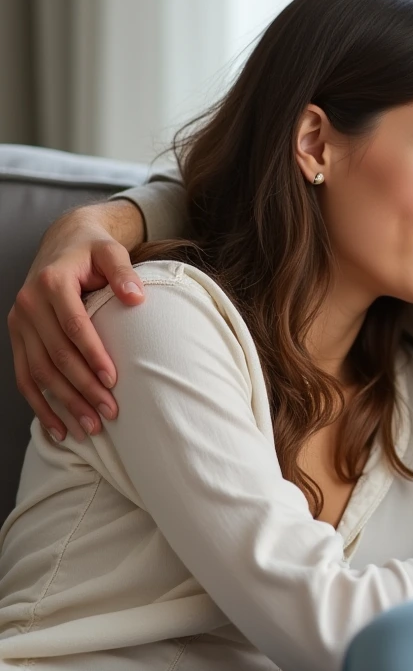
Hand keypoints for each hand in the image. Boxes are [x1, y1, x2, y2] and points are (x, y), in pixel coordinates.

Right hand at [8, 200, 145, 441]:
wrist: (64, 242)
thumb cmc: (94, 251)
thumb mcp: (111, 251)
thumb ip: (124, 272)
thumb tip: (136, 296)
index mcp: (52, 283)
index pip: (73, 326)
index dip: (92, 355)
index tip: (114, 380)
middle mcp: (29, 304)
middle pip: (55, 355)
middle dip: (82, 387)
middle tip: (109, 413)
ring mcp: (19, 323)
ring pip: (38, 371)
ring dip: (63, 402)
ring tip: (89, 428)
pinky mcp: (17, 337)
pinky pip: (24, 376)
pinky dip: (39, 404)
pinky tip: (58, 428)